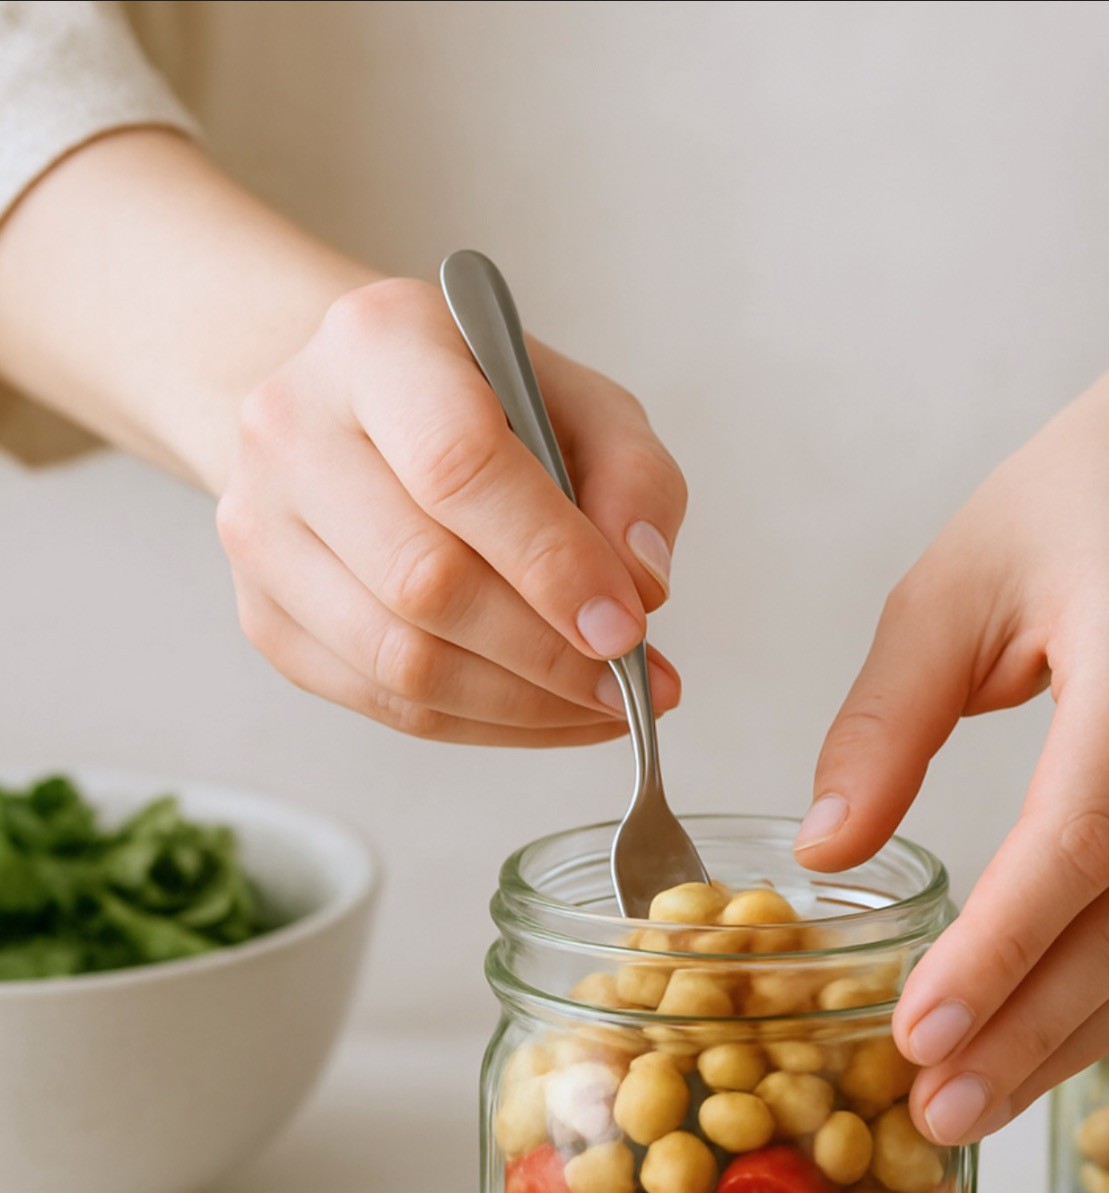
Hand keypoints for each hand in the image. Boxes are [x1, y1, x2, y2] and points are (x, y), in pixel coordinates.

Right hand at [216, 278, 685, 744]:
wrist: (351, 414)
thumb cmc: (480, 405)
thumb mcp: (583, 402)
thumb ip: (633, 479)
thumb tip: (640, 587)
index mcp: (378, 344)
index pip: (459, 468)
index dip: (550, 562)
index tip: (627, 627)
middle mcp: (293, 429)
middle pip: (425, 581)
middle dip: (548, 654)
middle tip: (631, 683)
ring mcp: (260, 529)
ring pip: (400, 662)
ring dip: (522, 706)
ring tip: (602, 705)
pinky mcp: (263, 615)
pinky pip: (383, 705)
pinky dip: (482, 725)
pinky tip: (545, 712)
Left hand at [797, 309, 1108, 1143]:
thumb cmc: (1079, 503)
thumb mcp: (949, 585)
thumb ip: (885, 723)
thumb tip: (827, 852)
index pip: (1082, 839)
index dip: (999, 952)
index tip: (916, 1032)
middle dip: (1031, 1029)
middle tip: (936, 1109)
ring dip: (1082, 1038)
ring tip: (978, 1102)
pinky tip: (1055, 1042)